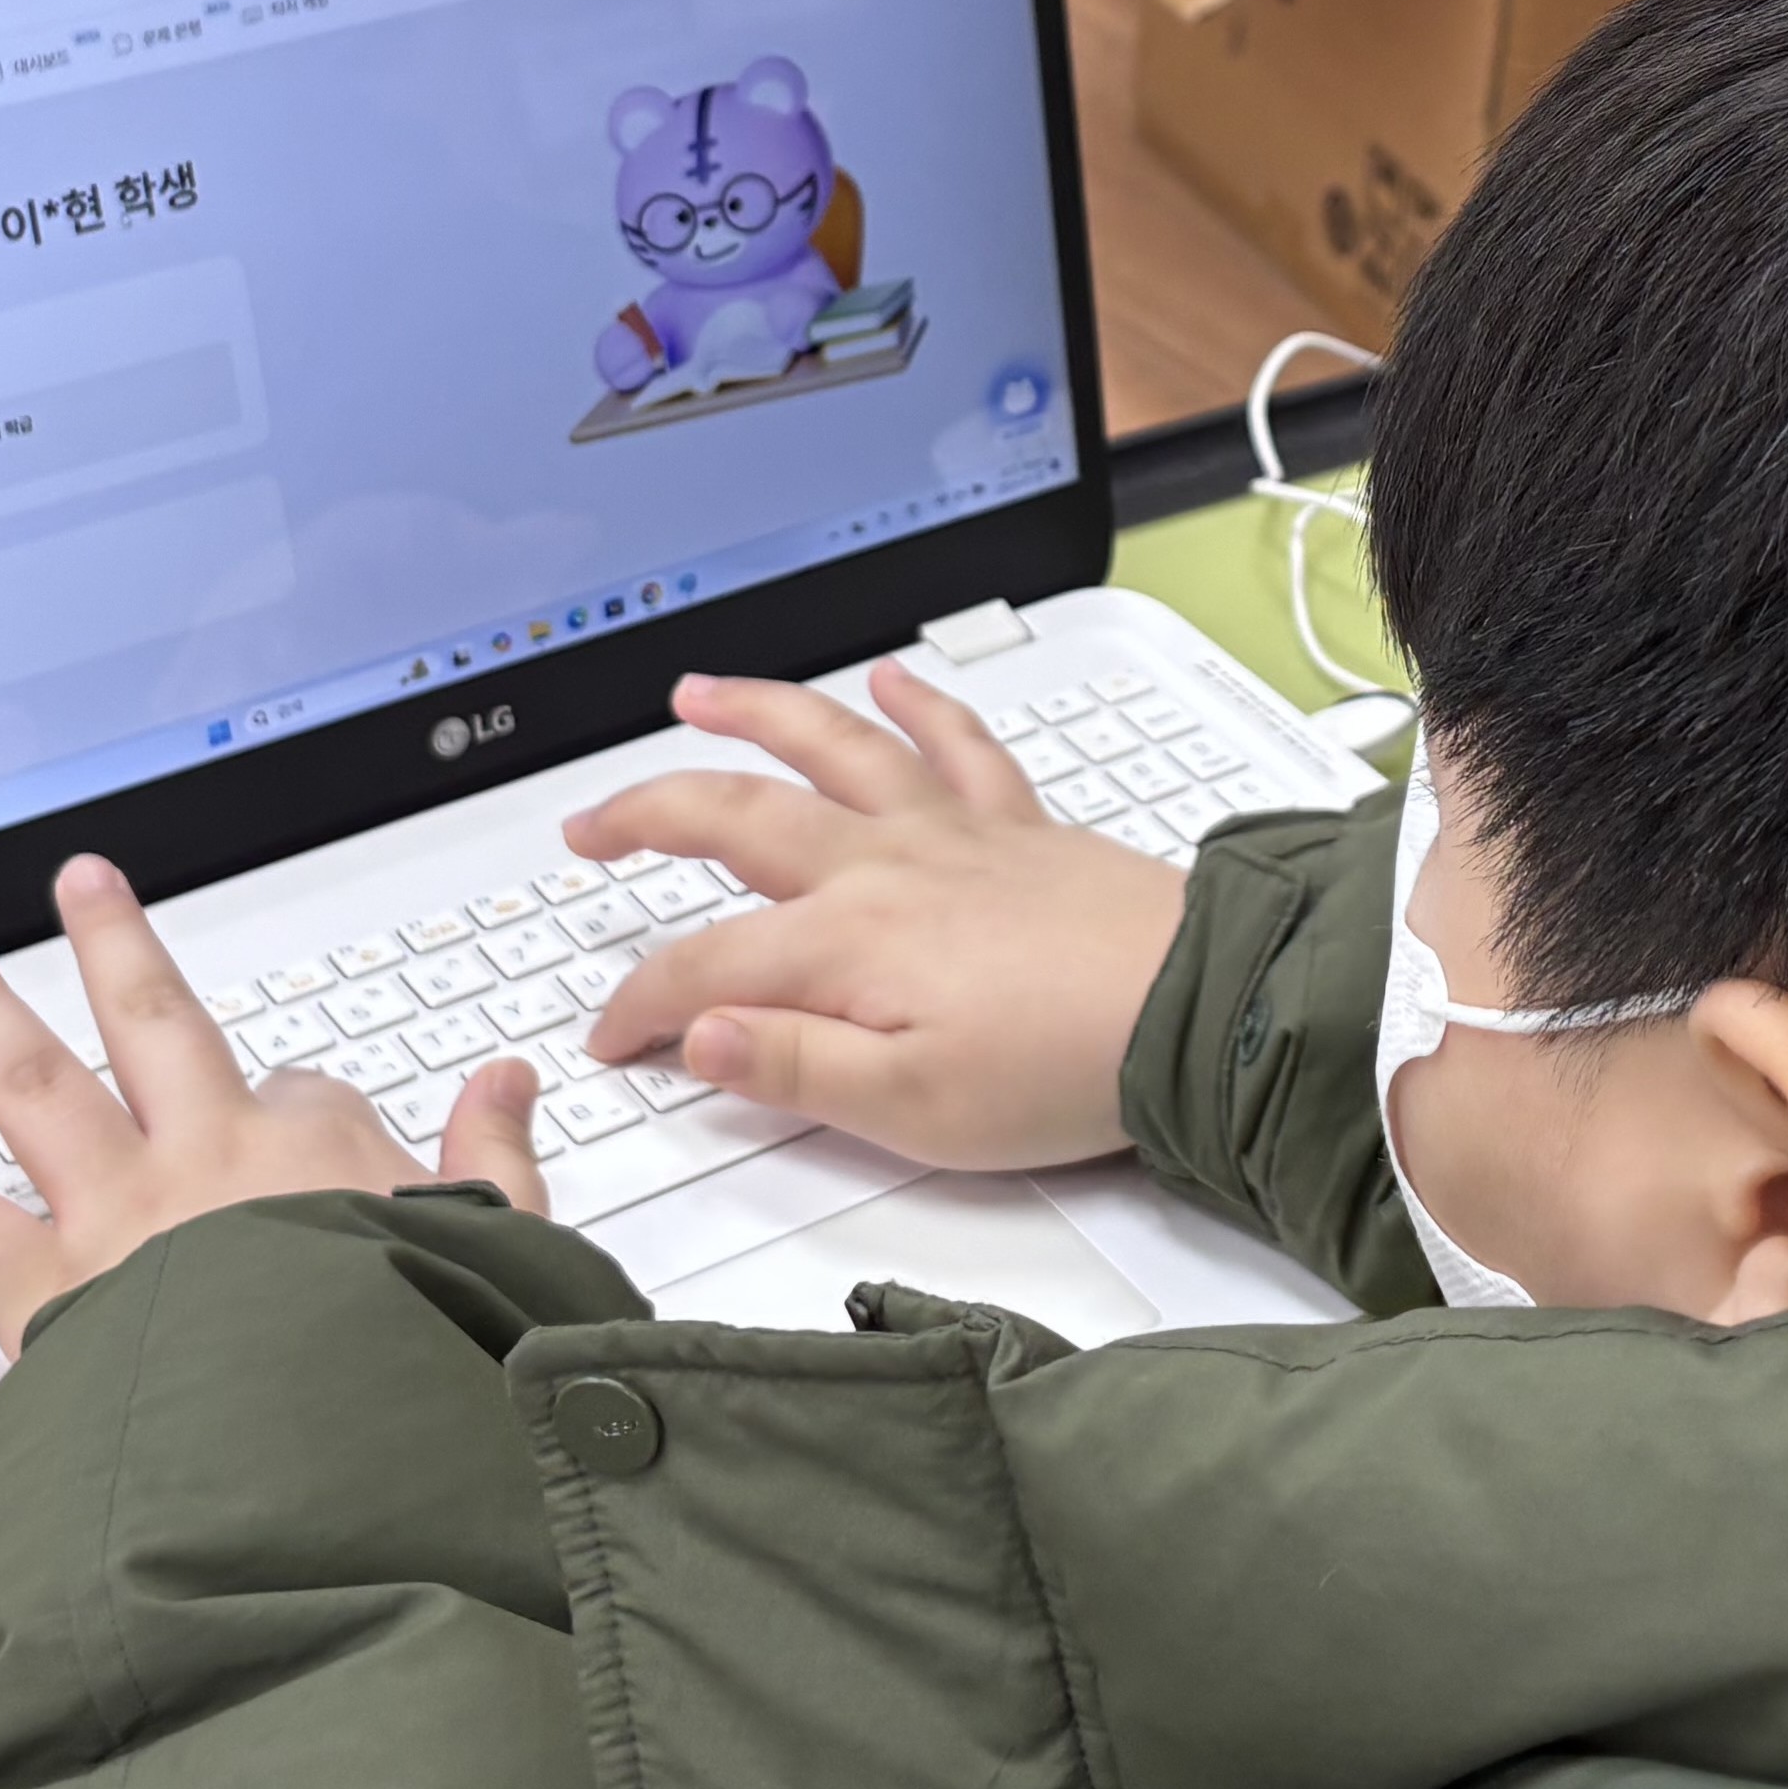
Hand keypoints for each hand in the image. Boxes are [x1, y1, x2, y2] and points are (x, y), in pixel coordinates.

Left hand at [0, 852, 546, 1357]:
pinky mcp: (41, 1292)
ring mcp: (113, 1217)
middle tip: (78, 884)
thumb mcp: (501, 1255)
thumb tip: (509, 1084)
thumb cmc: (413, 1366)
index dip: (307, 1108)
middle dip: (113, 946)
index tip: (314, 1128)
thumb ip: (496, 1166)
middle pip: (150, 1024)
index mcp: (319, 1154)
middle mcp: (203, 1160)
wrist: (328, 1462)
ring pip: (33, 1086)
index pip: (305, 1096)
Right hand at [569, 663, 1188, 1167]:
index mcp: (845, 944)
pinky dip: (918, 702)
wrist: (1198, 1010)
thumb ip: (794, 1069)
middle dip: (646, 814)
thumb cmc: (1070, 1067)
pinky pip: (955, 741)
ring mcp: (950, 834)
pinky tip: (890, 677)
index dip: (641, 1005)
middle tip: (589, 829)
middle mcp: (885, 868)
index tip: (614, 1038)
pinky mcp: (1016, 826)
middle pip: (734, 818)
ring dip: (755, 714)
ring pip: (830, 748)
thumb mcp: (914, 1111)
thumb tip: (700, 1039)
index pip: (702, 969)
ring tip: (697, 694)